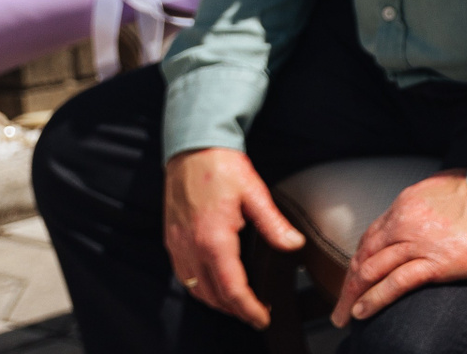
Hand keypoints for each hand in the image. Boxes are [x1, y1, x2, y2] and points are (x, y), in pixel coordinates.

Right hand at [164, 148, 305, 328]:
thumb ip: (273, 224)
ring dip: (217, 302)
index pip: (232, 289)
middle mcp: (191, 248)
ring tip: (240, 304)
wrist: (192, 149)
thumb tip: (295, 245)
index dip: (248, 309)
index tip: (263, 318)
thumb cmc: (223, 168)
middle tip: (257, 314)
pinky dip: (200, 288)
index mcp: (214, 239)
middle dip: (235, 310)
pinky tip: (215, 284)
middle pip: (212, 296)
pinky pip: (183, 276)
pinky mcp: (171, 241)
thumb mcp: (255, 193)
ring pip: (195, 289)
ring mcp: (178, 246)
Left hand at [332, 170, 466, 325]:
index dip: (358, 260)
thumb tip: (421, 207)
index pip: (371, 236)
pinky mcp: (436, 264)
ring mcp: (418, 243)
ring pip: (372, 272)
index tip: (353, 278)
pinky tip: (361, 313)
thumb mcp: (445, 185)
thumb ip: (425, 200)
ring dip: (352, 296)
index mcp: (405, 203)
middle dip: (347, 284)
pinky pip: (395, 284)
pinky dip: (374, 300)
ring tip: (344, 316)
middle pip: (364, 256)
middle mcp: (404, 221)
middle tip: (339, 305)